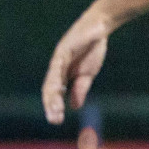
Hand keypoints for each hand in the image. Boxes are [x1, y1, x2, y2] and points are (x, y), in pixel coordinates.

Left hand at [42, 5, 111, 124]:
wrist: (98, 28)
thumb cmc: (91, 50)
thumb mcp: (86, 74)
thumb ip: (80, 89)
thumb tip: (74, 107)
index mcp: (62, 74)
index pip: (54, 93)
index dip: (54, 106)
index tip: (57, 120)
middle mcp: (56, 68)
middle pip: (49, 89)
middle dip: (51, 105)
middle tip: (54, 120)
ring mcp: (58, 59)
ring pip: (52, 81)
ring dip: (53, 96)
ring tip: (56, 110)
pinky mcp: (63, 50)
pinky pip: (58, 67)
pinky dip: (57, 79)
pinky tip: (58, 89)